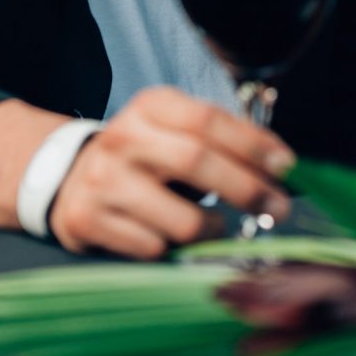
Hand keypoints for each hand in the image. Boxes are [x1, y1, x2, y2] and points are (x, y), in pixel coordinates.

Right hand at [49, 86, 293, 257]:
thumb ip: (220, 140)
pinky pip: (153, 248)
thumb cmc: (145, 156)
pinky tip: (171, 236)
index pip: (208, 119)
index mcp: (151, 106)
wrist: (69, 178)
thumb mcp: (174, 130)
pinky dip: (175, 249)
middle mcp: (123, 138)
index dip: (253, 144)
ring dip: (213, 229)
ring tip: (219, 227)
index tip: (286, 166)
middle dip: (247, 189)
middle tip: (279, 209)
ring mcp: (102, 181)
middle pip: (197, 162)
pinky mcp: (88, 221)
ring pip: (180, 218)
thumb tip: (279, 167)